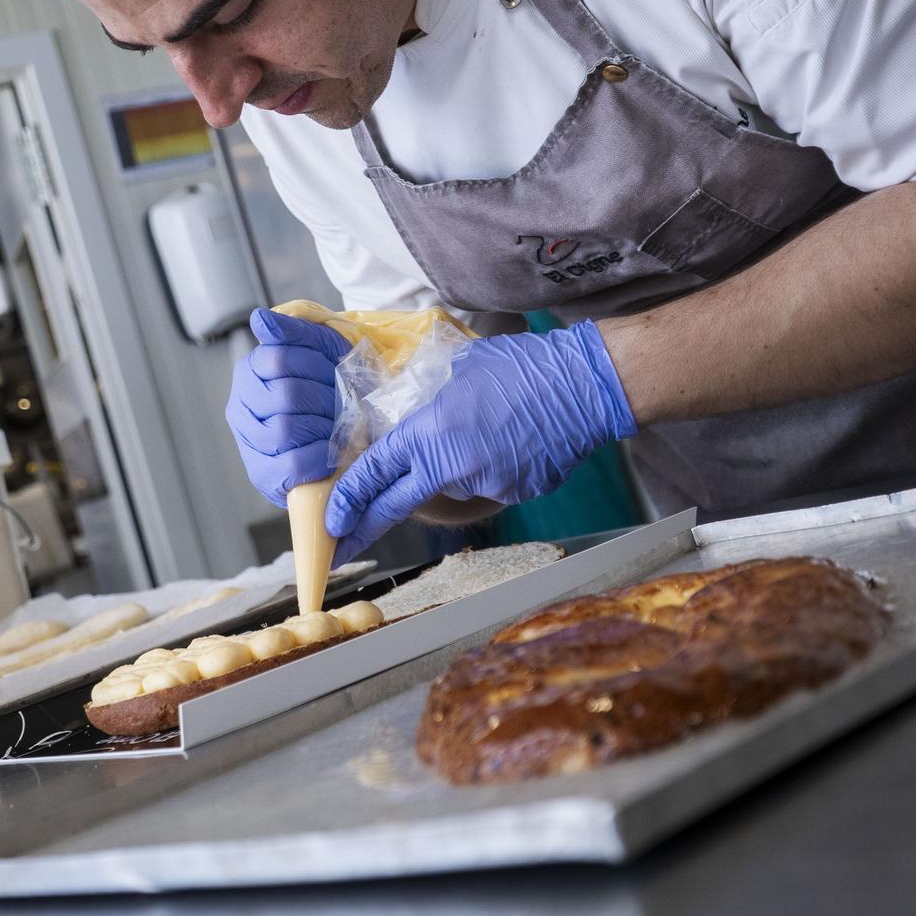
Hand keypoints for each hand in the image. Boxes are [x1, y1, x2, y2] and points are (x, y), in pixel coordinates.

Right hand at [225, 309, 353, 506]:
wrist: (349, 427)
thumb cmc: (332, 385)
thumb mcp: (322, 348)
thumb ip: (294, 331)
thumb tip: (260, 319)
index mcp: (250, 370)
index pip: (278, 358)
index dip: (315, 365)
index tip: (334, 371)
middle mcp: (240, 405)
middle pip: (284, 395)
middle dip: (324, 399)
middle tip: (343, 402)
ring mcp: (248, 441)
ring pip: (283, 430)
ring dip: (322, 428)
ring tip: (337, 426)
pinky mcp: (262, 474)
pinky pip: (291, 463)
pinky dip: (318, 456)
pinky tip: (330, 451)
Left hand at [326, 321, 636, 561]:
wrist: (584, 386)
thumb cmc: (522, 366)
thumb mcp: (458, 368)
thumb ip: (428, 400)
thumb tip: (412, 414)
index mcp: (431, 431)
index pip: (376, 472)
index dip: (348, 501)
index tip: (330, 522)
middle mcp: (453, 465)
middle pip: (396, 505)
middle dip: (363, 530)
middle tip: (339, 549)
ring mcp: (486, 484)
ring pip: (452, 483)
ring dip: (455, 466)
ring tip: (487, 427)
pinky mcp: (514, 493)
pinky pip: (488, 483)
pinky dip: (491, 466)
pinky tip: (512, 438)